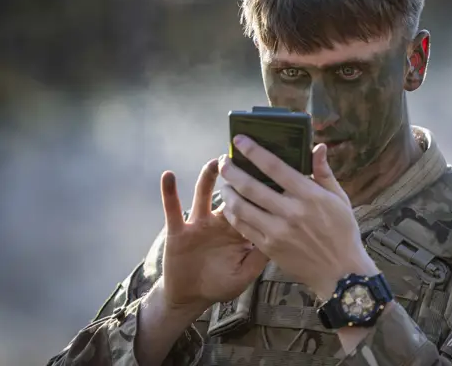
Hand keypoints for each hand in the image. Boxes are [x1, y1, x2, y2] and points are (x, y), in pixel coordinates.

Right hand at [159, 159, 267, 314]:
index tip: (271, 169)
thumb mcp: (246, 273)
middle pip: (231, 194)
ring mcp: (199, 223)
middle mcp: (220, 221)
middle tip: (245, 156)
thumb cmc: (221, 284)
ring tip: (215, 161)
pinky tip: (169, 176)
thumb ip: (261, 257)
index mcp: (239, 230)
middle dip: (237, 176)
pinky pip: (173, 209)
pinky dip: (169, 192)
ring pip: (204, 195)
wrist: (191, 296)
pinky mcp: (178, 230)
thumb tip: (282, 237)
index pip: (252, 205)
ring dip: (208, 178)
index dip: (260, 189)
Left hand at [219, 136, 377, 299]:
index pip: (275, 167)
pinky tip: (231, 206)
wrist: (341, 273)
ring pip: (241, 207)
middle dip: (231, 170)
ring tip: (225, 183)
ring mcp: (278, 231)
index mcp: (309, 195)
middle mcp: (291, 212)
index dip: (254, 151)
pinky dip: (233, 214)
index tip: (239, 139)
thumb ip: (324, 173)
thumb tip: (319, 147)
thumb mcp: (340, 199)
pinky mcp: (269, 248)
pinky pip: (243, 228)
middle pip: (251, 186)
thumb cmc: (343, 232)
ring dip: (227, 192)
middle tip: (223, 161)